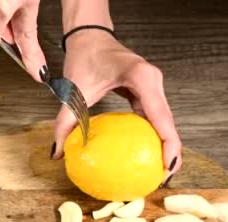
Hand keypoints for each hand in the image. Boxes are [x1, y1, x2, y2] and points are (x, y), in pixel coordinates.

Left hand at [52, 30, 181, 180]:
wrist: (89, 36)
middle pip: (169, 124)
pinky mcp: (146, 92)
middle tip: (160, 179)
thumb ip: (64, 122)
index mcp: (143, 79)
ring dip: (163, 146)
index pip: (162, 119)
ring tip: (154, 172)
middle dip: (170, 153)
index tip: (165, 169)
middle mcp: (154, 83)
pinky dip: (150, 136)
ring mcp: (153, 87)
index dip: (169, 146)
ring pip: (163, 123)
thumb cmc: (85, 56)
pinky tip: (139, 153)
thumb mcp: (74, 91)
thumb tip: (58, 152)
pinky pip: (152, 118)